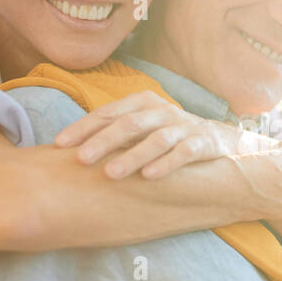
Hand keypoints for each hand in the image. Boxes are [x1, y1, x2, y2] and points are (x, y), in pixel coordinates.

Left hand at [52, 91, 276, 178]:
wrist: (222, 142)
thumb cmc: (170, 137)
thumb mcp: (143, 129)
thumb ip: (115, 132)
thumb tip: (69, 148)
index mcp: (143, 103)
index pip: (108, 113)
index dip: (83, 127)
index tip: (60, 145)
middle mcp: (163, 111)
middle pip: (129, 124)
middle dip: (102, 141)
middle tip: (80, 159)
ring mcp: (184, 127)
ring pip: (155, 139)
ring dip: (131, 156)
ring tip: (110, 174)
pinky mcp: (203, 144)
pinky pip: (183, 153)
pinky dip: (166, 164)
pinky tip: (149, 177)